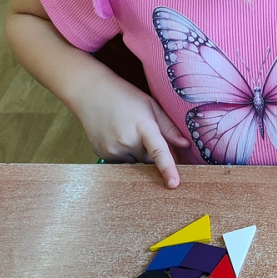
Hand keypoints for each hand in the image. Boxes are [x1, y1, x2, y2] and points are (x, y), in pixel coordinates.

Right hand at [74, 73, 189, 187]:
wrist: (90, 93)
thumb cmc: (124, 96)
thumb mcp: (151, 105)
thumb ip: (169, 127)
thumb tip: (186, 145)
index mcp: (142, 126)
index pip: (158, 152)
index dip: (168, 169)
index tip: (174, 184)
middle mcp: (126, 141)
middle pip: (149, 160)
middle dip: (151, 152)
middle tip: (143, 133)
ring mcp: (112, 150)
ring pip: (135, 163)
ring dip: (137, 153)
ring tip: (128, 131)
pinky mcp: (103, 154)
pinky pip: (122, 162)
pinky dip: (125, 154)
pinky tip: (118, 136)